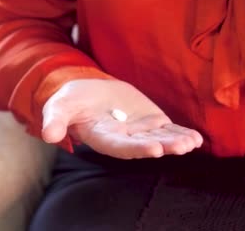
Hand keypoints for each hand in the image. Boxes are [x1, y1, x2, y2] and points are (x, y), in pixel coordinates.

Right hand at [41, 79, 202, 158]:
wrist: (86, 94)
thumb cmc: (71, 103)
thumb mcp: (59, 107)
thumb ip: (55, 120)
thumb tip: (48, 134)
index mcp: (103, 137)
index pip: (121, 146)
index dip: (136, 148)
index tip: (153, 149)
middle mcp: (124, 138)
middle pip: (145, 144)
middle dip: (163, 146)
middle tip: (180, 146)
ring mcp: (140, 131)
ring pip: (161, 139)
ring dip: (176, 142)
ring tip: (191, 142)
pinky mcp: (151, 122)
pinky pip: (169, 130)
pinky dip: (182, 134)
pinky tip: (196, 138)